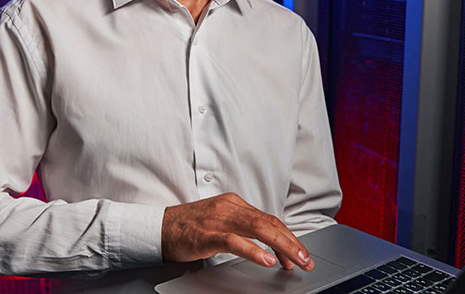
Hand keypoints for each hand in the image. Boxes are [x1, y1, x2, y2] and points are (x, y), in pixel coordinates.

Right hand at [161, 192, 314, 270]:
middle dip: (292, 242)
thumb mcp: (219, 221)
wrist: (158, 227)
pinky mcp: (207, 234)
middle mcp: (229, 208)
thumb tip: (268, 245)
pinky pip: (234, 241)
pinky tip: (265, 259)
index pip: (268, 219)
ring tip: (295, 260)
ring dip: (281, 246)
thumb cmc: (187, 227)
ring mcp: (218, 220)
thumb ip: (241, 228)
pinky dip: (253, 250)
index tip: (299, 254)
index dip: (287, 237)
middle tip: (306, 260)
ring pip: (258, 229)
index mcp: (233, 203)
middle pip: (269, 223)